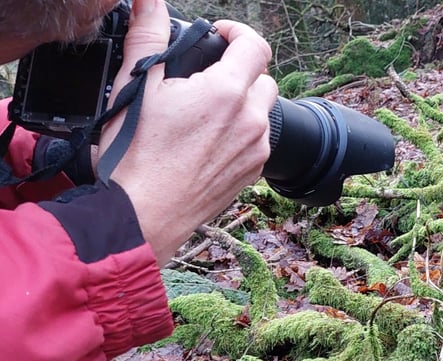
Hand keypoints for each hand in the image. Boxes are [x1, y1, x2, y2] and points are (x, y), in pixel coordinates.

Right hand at [98, 0, 277, 264]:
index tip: (219, 36)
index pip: (255, 45)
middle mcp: (251, 119)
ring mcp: (256, 148)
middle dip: (239, 71)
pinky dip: (241, 132)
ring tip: (204, 111)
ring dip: (242, 103)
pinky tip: (209, 140)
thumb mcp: (137, 87)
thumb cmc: (136, 155)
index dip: (237, 33)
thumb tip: (150, 3)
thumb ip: (148, 36)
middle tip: (206, 78)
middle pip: (263, 78)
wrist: (143, 214)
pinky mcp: (253, 172)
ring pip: (261, 111)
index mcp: (227, 92)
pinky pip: (258, 140)